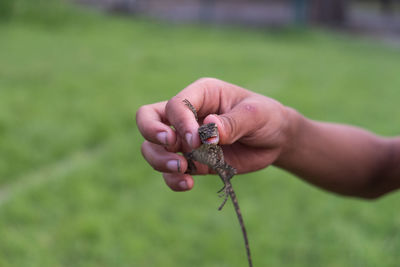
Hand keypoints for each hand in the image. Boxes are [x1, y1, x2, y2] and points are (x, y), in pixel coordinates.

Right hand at [136, 78, 292, 190]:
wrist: (275, 140)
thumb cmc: (266, 117)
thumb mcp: (255, 115)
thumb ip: (232, 122)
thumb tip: (208, 130)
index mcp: (201, 94)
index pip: (175, 105)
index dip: (180, 123)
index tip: (196, 140)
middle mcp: (188, 115)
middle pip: (148, 119)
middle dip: (152, 134)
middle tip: (173, 146)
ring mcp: (186, 139)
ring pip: (152, 147)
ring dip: (159, 160)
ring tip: (182, 169)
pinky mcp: (192, 161)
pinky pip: (170, 172)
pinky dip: (172, 179)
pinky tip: (187, 184)